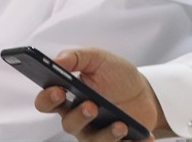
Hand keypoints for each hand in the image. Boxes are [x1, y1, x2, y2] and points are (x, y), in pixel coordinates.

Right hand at [33, 48, 161, 140]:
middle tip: (92, 106)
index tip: (58, 91)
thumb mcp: (98, 59)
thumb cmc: (116, 76)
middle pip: (69, 124)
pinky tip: (141, 136)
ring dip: (106, 134)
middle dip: (79, 116)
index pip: (47, 102)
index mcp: (70, 96)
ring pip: (93, 141)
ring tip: (121, 125)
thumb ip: (76, 57)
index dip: (48, 99)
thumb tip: (57, 60)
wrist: (144, 92)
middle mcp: (79, 118)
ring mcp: (96, 133)